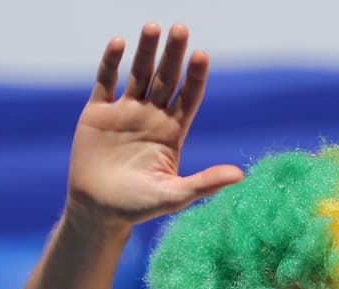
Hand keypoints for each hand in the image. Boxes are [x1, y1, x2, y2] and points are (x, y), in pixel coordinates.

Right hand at [67, 23, 242, 229]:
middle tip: (180, 29)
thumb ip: (204, 183)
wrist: (97, 211)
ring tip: (153, 27)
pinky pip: (106, 81)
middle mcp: (151, 116)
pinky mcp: (98, 113)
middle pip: (166, 78)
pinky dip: (111, 62)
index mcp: (172, 132)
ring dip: (145, 51)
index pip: (188, 96)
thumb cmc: (138, 207)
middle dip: (173, 54)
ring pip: (138, 73)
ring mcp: (124, 112)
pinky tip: (119, 43)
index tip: (201, 56)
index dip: (194, 76)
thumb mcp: (173, 196)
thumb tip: (241, 176)